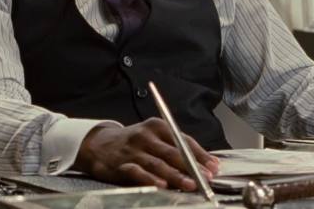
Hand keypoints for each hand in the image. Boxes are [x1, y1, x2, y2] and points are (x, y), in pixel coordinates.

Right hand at [74, 117, 219, 189]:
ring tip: (190, 184)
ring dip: (176, 175)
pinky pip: (137, 172)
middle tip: (207, 177)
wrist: (99, 144)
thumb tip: (203, 162)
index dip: (200, 154)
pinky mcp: (121, 164)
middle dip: (192, 166)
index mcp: (158, 126)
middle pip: (173, 152)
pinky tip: (162, 186)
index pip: (184, 140)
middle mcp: (146, 136)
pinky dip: (150, 179)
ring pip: (158, 164)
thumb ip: (175, 147)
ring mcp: (133, 150)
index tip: (214, 166)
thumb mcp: (154, 137)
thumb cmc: (134, 143)